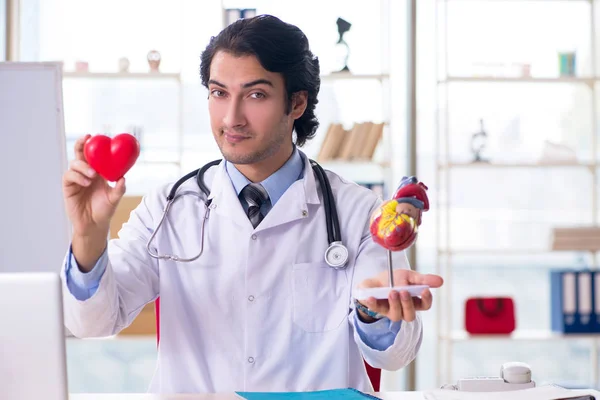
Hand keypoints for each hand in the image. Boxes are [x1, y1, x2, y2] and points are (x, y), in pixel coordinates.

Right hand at [62, 134, 125, 268]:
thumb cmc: (104, 210)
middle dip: (81, 144)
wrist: (94, 225)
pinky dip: (77, 176)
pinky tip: (86, 182)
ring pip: (74, 164)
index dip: (92, 144)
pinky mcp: (68, 188)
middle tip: (86, 139)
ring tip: (93, 175)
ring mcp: (76, 180)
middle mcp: (86, 173)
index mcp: (98, 172)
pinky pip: (69, 176)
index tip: (95, 136)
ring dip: (83, 166)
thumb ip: (119, 189)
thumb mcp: (115, 199)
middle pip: (79, 154)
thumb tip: (123, 178)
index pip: (93, 155)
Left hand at [356, 269, 443, 322]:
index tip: (424, 290)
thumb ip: (423, 279)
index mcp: (414, 301)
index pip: (425, 305)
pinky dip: (373, 303)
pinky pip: (375, 309)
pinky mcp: (377, 309)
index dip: (426, 300)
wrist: (374, 281)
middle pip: (410, 315)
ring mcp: (391, 311)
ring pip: (396, 315)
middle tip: (404, 291)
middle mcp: (404, 310)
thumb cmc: (394, 280)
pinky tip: (371, 297)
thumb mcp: (408, 275)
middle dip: (408, 304)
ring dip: (394, 304)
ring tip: (392, 292)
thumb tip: (440, 281)